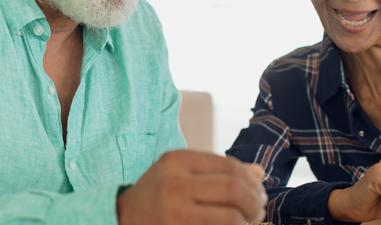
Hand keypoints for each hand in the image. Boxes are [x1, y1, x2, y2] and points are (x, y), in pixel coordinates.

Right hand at [116, 150, 266, 224]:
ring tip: (248, 221)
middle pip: (233, 190)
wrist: (120, 220)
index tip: (259, 191)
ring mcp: (173, 214)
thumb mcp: (183, 172)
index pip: (229, 166)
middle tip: (259, 209)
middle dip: (255, 201)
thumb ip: (220, 170)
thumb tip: (260, 173)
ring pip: (230, 218)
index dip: (251, 181)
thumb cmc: (159, 194)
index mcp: (176, 161)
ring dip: (247, 221)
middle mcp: (173, 185)